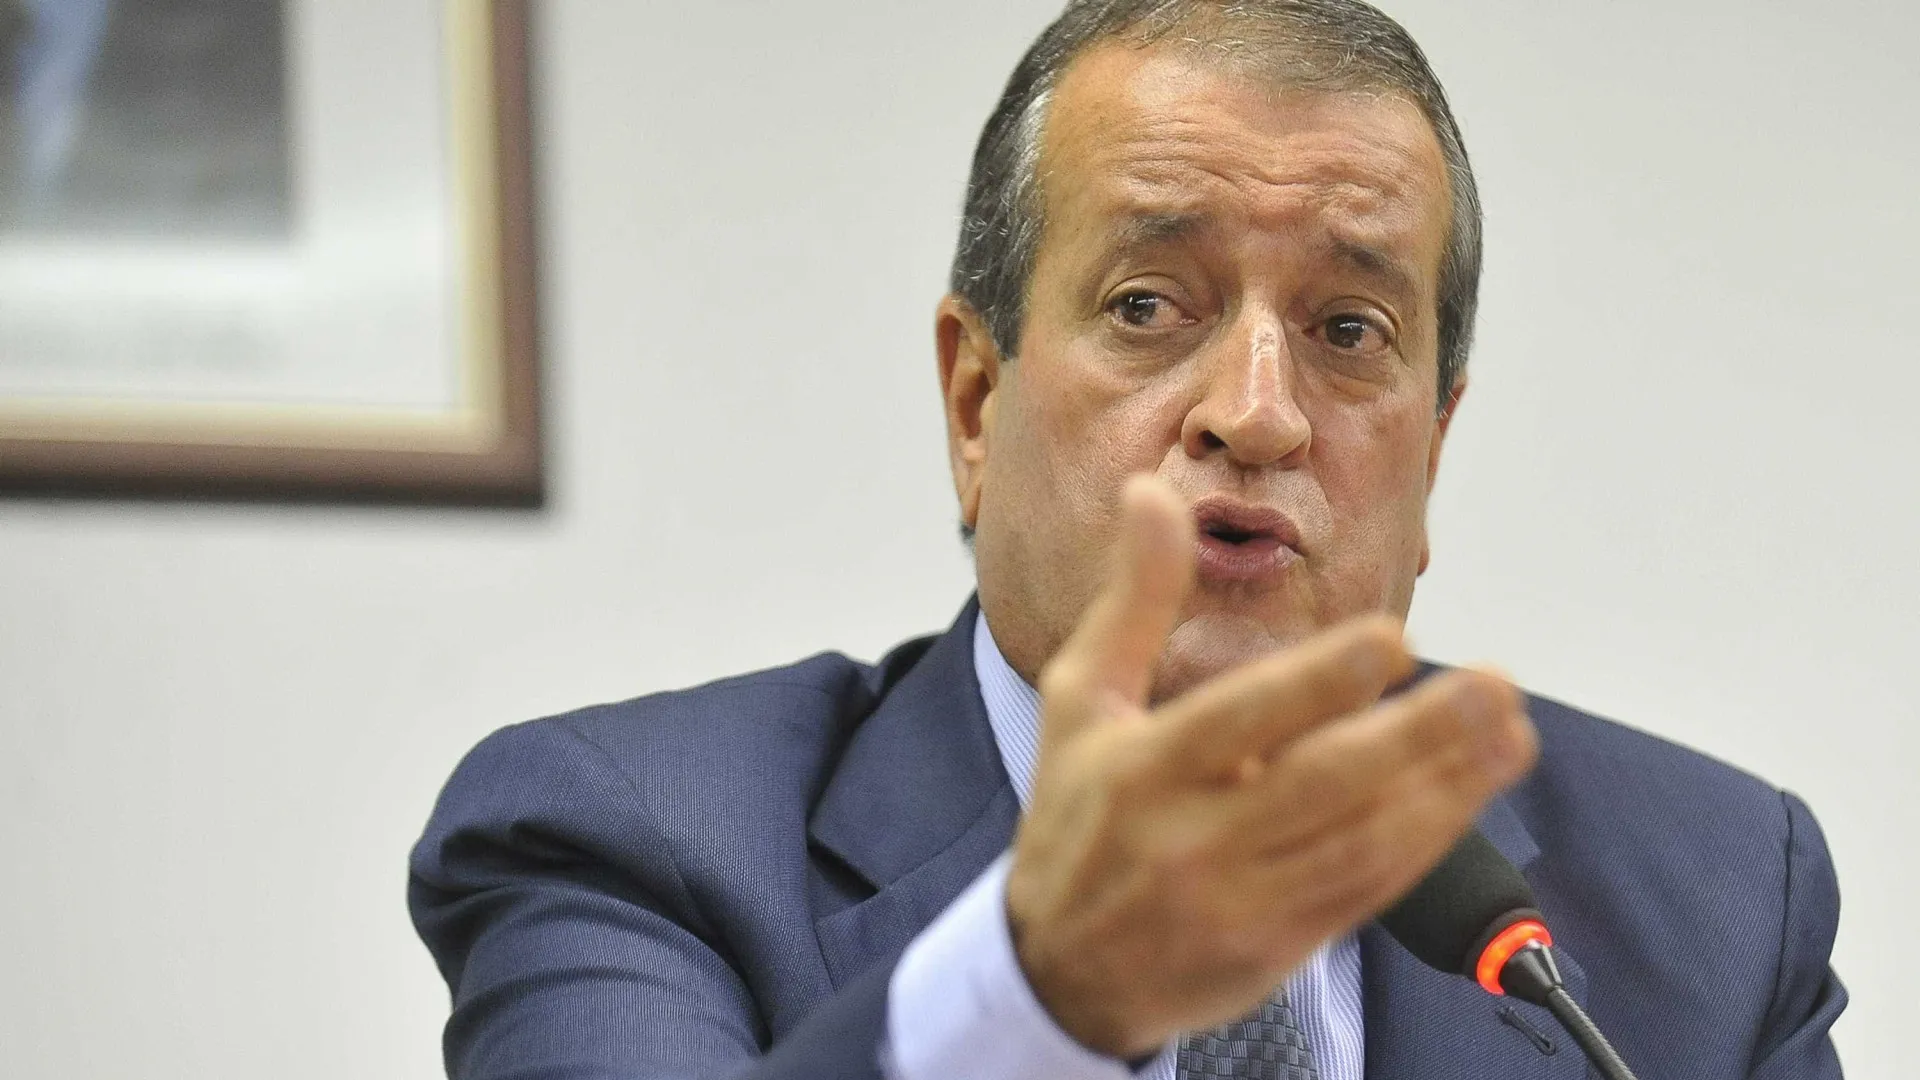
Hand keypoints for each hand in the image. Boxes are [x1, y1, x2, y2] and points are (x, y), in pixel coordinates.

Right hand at [1004, 475, 1538, 1057]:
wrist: (1056, 972)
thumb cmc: (1076, 818)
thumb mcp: (1080, 701)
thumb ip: (1134, 598)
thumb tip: (1151, 492)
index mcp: (1141, 771)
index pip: (1238, 721)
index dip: (1317, 683)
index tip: (1392, 640)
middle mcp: (1192, 840)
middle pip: (1319, 786)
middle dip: (1417, 737)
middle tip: (1495, 685)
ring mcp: (1240, 901)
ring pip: (1360, 843)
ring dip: (1446, 789)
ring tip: (1511, 735)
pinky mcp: (1278, 948)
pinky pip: (1366, 890)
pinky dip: (1424, 842)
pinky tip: (1469, 795)